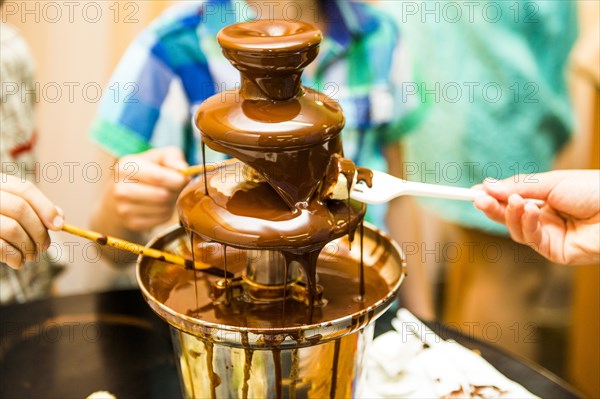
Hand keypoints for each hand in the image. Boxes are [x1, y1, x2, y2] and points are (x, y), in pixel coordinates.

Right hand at [0, 174, 62, 268]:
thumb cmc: (0, 220)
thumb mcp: (12, 209)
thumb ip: (34, 209)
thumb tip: (60, 218)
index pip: (25, 189)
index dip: (45, 207)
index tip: (59, 225)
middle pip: (20, 208)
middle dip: (39, 230)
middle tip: (45, 246)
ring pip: (12, 228)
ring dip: (28, 246)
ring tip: (32, 256)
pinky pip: (0, 247)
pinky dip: (14, 257)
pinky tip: (18, 262)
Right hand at [105, 147, 188, 232]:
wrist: (120, 196)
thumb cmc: (145, 172)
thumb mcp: (157, 157)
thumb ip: (172, 157)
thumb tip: (183, 170)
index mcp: (125, 168)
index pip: (158, 177)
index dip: (178, 179)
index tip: (183, 179)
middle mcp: (121, 189)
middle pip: (163, 195)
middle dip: (176, 191)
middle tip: (176, 187)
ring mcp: (124, 209)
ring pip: (164, 208)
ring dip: (172, 202)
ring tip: (167, 194)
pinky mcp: (132, 223)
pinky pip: (162, 219)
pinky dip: (167, 212)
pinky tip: (160, 205)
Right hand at [473, 170, 599, 264]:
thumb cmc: (595, 190)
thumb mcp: (552, 182)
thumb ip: (519, 187)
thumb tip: (487, 186)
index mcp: (544, 199)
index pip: (511, 200)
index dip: (492, 197)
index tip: (473, 192)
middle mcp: (545, 218)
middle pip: (509, 217)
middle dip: (493, 208)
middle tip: (478, 199)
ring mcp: (549, 236)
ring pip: (516, 230)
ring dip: (511, 215)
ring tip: (516, 201)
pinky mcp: (555, 252)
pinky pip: (531, 240)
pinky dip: (527, 225)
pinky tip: (531, 211)